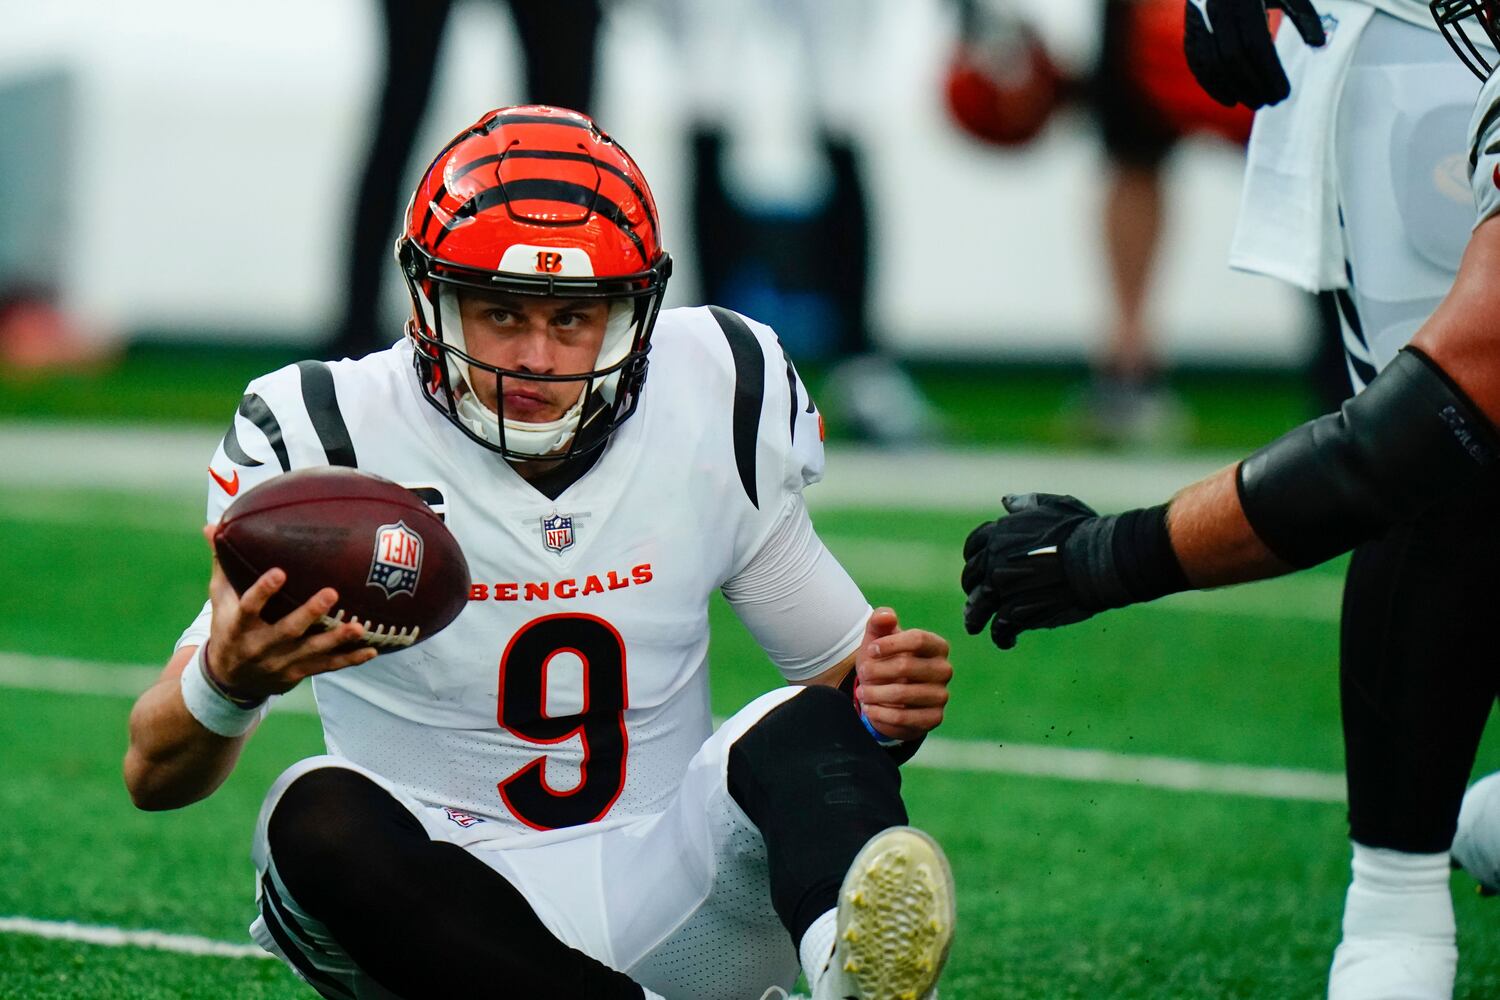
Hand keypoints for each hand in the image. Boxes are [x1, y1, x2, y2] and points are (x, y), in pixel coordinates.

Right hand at [202, 525, 375, 701]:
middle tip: (332, 593)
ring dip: (336, 640)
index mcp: (238, 626)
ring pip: (311, 651)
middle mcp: (260, 646)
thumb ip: (222, 565)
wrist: (230, 679)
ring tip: (359, 626)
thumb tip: (212, 526)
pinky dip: (350, 660)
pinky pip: (327, 666)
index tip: (279, 572)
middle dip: (309, 614)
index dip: (262, 591)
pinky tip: (371, 650)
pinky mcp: (298, 672)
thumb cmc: (229, 628)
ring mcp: (281, 662)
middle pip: (287, 630)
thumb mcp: (220, 599)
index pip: (248, 607)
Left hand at [854, 608, 952, 742]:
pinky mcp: (934, 718)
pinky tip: (870, 708)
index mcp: (937, 646)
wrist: (887, 696)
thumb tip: (886, 615)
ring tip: (862, 693)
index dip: (890, 644)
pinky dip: (881, 713)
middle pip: (906, 666)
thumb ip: (879, 622)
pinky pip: (904, 718)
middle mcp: (944, 670)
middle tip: (862, 674)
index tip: (870, 650)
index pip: (918, 639)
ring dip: (875, 693)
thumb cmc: (884, 661)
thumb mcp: (878, 640)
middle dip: (877, 670)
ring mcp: (941, 695)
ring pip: (902, 694)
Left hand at [960, 493, 1100, 649]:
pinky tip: (1007, 641)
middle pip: (971, 578)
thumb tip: (1006, 501)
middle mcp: (993, 560)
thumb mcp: (1053, 506)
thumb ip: (1026, 504)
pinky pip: (1000, 629)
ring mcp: (1002, 588)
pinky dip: (1001, 637)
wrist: (1097, 560)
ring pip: (978, 607)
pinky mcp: (1015, 612)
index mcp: (999, 534)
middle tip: (975, 600)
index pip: (973, 547)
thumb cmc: (1081, 531)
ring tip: (974, 627)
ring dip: (974, 618)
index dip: (974, 559)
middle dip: (972, 589)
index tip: (978, 569)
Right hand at [1184, 0, 1325, 109]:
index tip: (1283, 92)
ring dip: (1232, 89)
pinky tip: (1229, 98)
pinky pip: (1197, 62)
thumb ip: (1303, 14)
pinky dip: (1211, 84)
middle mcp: (1218, 9)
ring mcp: (1201, 18)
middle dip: (1252, 85)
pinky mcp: (1192, 27)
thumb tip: (1319, 44)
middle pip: (1233, 58)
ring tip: (1253, 102)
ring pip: (1211, 64)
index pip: (1256, 43)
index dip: (1269, 73)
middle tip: (1270, 102)